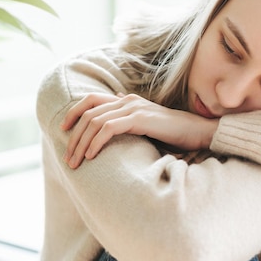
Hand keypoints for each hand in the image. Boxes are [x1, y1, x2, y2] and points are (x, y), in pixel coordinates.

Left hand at [61, 92, 217, 168]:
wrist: (197, 132)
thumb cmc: (174, 134)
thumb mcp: (146, 126)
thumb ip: (129, 123)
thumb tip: (111, 127)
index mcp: (127, 100)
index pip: (91, 99)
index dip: (74, 113)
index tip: (63, 130)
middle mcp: (128, 100)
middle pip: (89, 112)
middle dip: (73, 135)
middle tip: (68, 158)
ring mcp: (134, 108)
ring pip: (95, 121)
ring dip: (81, 142)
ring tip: (76, 161)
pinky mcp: (140, 118)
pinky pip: (109, 127)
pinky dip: (96, 141)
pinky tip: (91, 155)